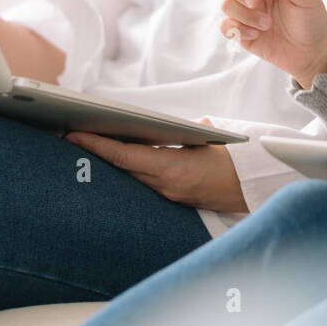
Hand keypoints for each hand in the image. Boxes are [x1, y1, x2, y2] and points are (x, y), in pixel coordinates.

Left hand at [64, 118, 247, 212]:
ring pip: (130, 176)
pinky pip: (144, 182)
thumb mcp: (206, 137)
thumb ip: (180, 130)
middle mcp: (166, 186)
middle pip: (122, 167)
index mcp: (173, 169)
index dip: (97, 146)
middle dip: (97, 151)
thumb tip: (161, 126)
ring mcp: (168, 195)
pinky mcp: (173, 199)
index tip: (74, 136)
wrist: (255, 187)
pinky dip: (129, 168)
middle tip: (72, 136)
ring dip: (111, 161)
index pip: (125, 156)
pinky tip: (118, 158)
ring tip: (89, 143)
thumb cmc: (234, 158)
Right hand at [218, 0, 326, 88]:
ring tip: (267, 25)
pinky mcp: (242, 31)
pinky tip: (256, 35)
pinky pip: (225, 26)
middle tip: (255, 3)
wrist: (312, 52)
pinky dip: (238, 29)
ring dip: (245, 15)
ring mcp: (247, 12)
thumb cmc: (312, 20)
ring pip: (227, 4)